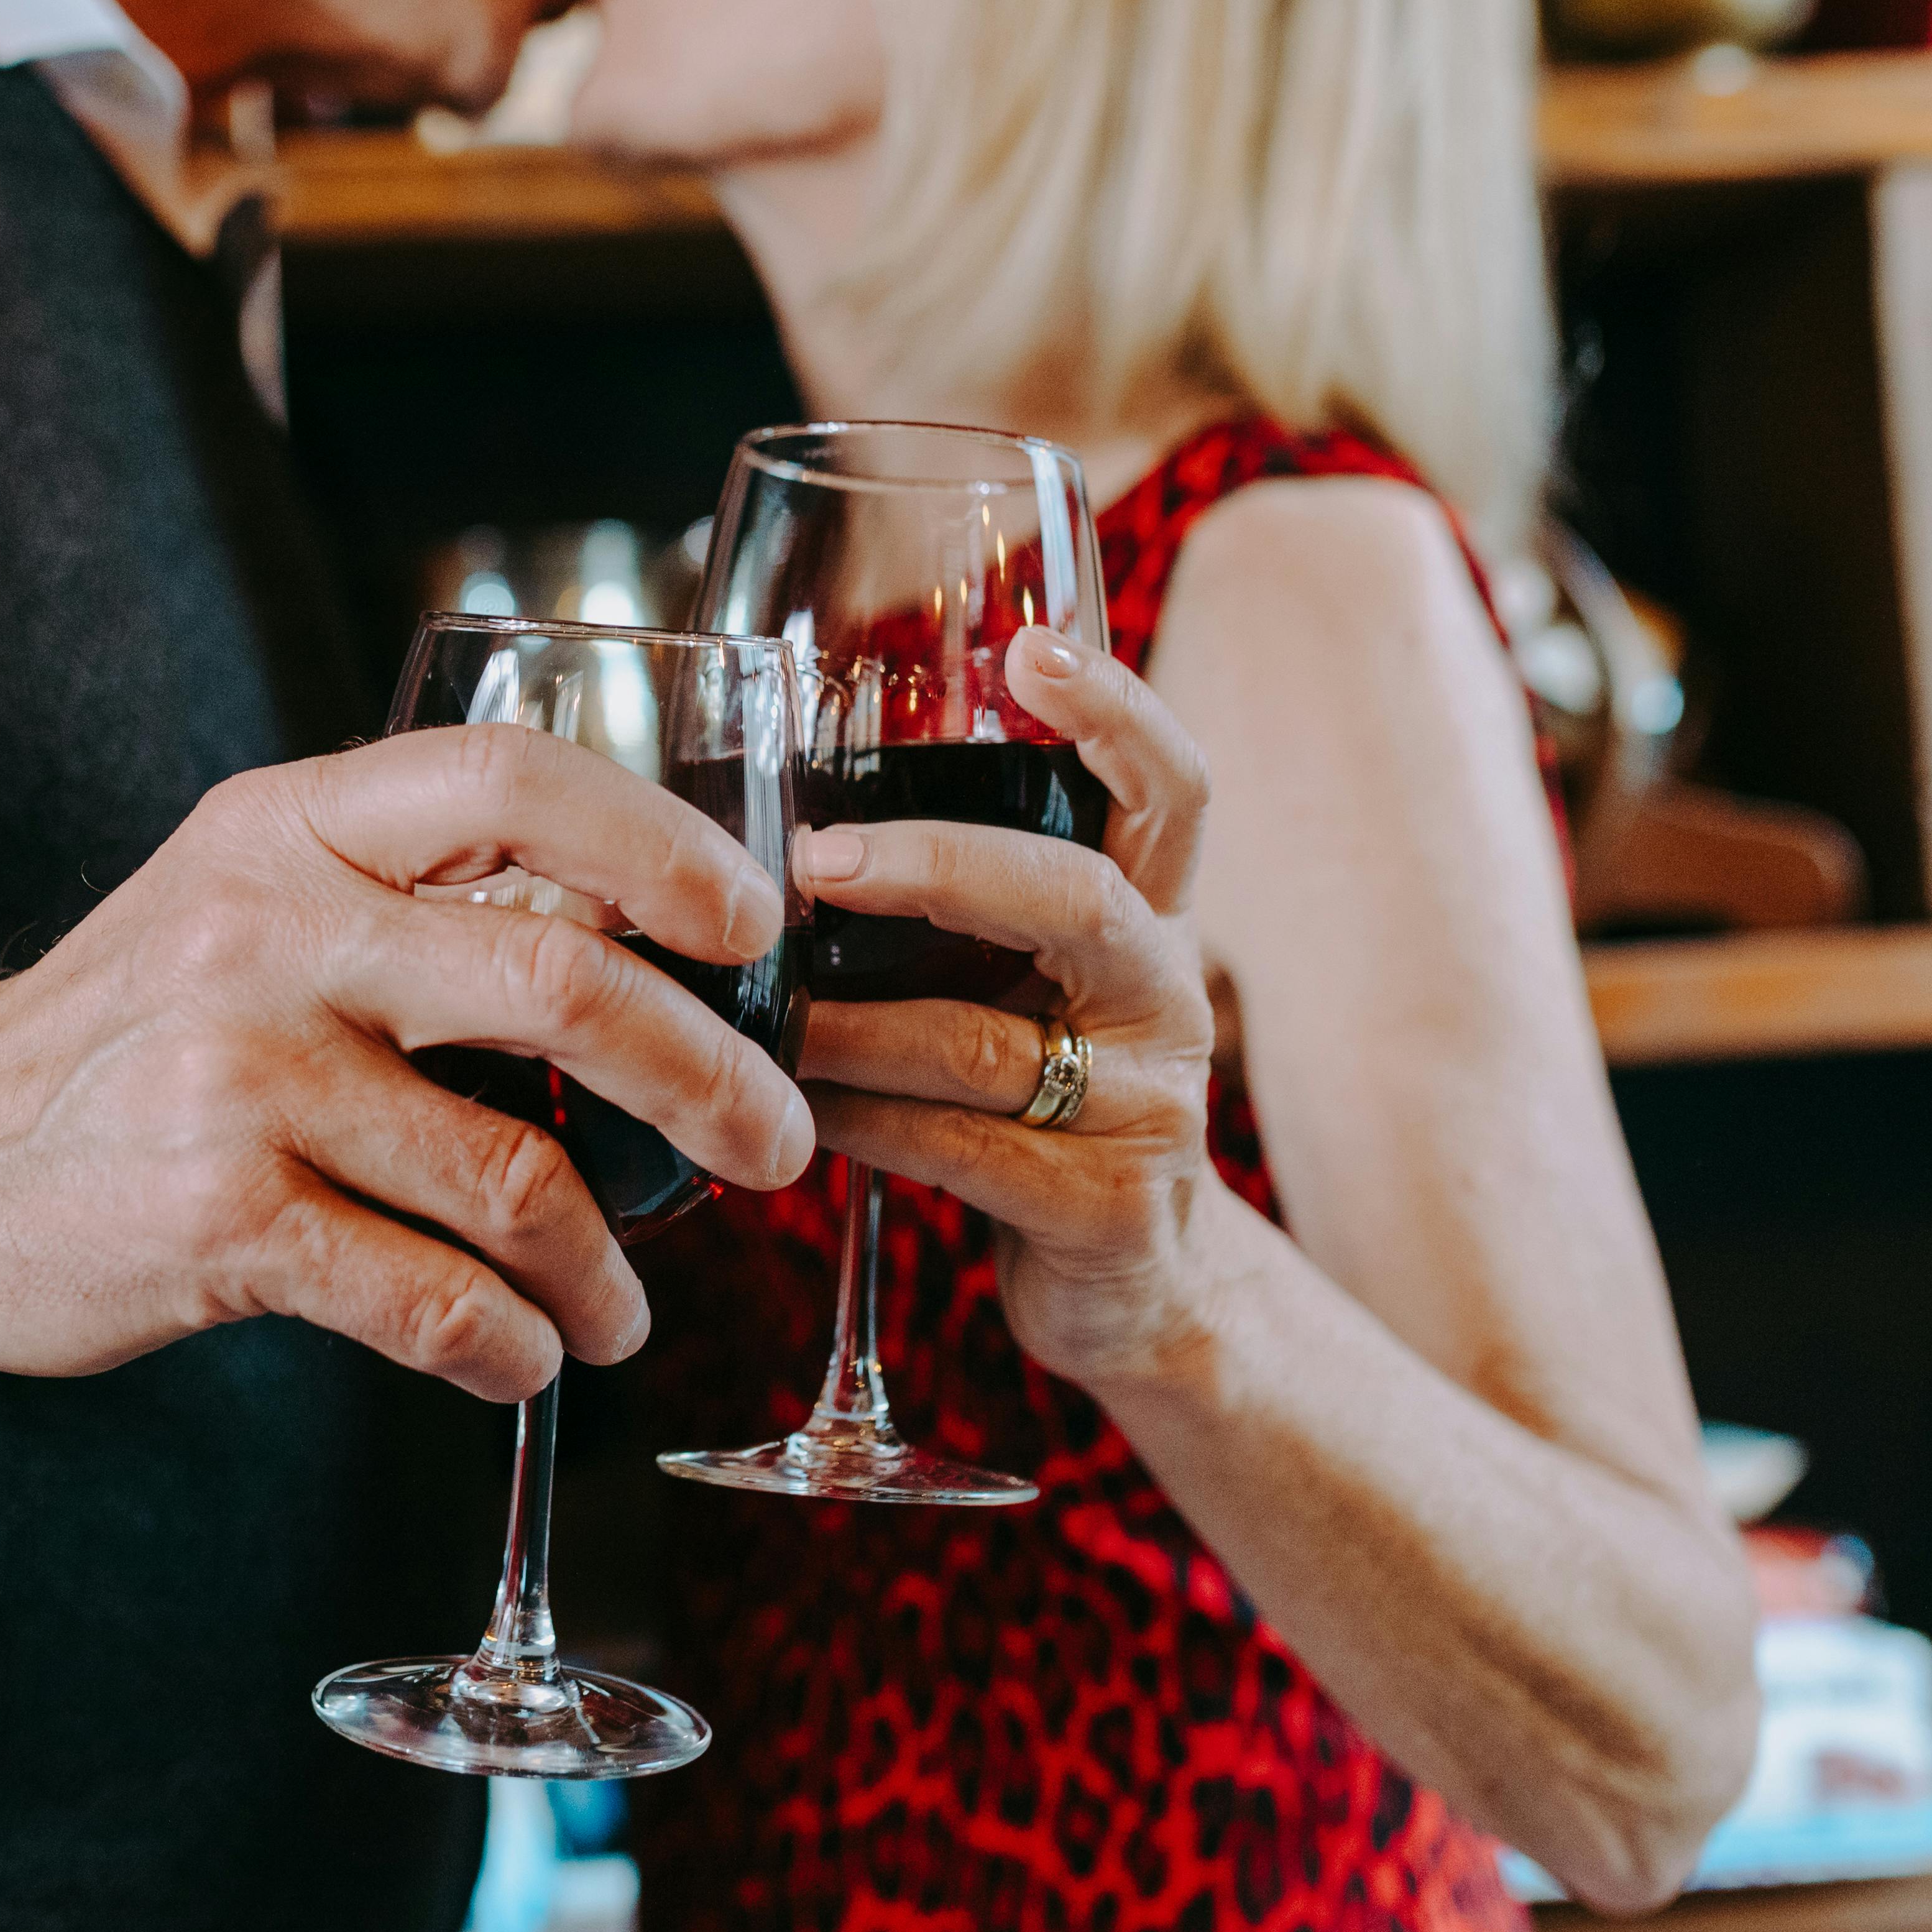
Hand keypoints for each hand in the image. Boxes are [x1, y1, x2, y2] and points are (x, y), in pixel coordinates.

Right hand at [0, 725, 816, 1401]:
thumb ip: (406, 896)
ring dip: (607, 1267)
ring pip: (515, 1174)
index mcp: (287, 826)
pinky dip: (510, 1345)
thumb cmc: (127, 1037)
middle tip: (778, 1144)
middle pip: (560, 980)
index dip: (658, 841)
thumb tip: (640, 937)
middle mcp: (266, 932)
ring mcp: (241, 1079)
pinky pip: (430, 1299)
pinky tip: (524, 1357)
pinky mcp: (220, 1223)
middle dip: (709, 1076)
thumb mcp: (243, 903)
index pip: (510, 778)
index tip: (752, 920)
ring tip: (622, 1311)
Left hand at [794, 625, 1229, 1386]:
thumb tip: (763, 827)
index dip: (1116, 712)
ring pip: (986, 1040)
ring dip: (853, 1026)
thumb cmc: (1032, 1099)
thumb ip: (950, 912)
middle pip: (1079, 896)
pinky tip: (798, 1111)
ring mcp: (1152, 1104)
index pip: (1169, 790)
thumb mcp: (1018, 986)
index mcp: (1149, 918)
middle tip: (817, 861)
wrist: (1130, 1284)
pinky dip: (864, 1124)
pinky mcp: (1110, 1206)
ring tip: (762, 1011)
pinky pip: (965, 1148)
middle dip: (940, 864)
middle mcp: (1165, 992)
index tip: (1034, 646)